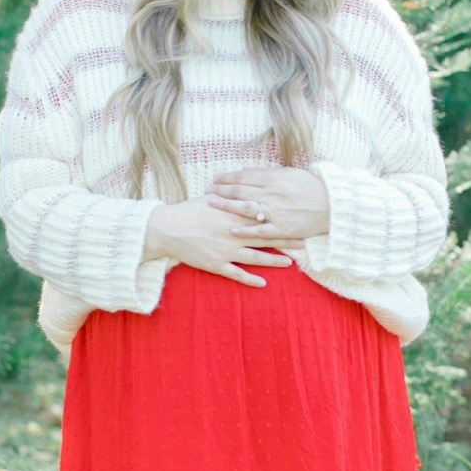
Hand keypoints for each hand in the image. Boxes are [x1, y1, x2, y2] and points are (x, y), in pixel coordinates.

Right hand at [142, 195, 296, 285]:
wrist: (168, 229)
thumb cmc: (189, 211)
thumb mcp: (212, 198)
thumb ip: (231, 196)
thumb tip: (245, 187)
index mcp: (233, 215)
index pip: (262, 217)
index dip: (280, 219)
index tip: (296, 220)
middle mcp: (233, 233)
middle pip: (264, 237)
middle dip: (284, 240)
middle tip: (302, 242)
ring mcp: (226, 251)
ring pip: (255, 257)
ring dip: (273, 261)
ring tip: (289, 263)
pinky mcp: (216, 264)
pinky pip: (237, 274)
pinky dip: (250, 279)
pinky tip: (263, 283)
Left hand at [205, 165, 329, 243]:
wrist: (333, 205)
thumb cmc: (312, 187)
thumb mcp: (290, 173)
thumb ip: (269, 174)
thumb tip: (247, 173)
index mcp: (274, 178)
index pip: (244, 176)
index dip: (228, 178)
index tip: (216, 179)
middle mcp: (272, 193)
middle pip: (240, 191)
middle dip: (221, 190)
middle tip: (208, 190)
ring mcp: (276, 212)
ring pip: (245, 208)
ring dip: (226, 206)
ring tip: (212, 203)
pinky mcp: (282, 228)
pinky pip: (260, 230)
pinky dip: (245, 230)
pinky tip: (232, 229)